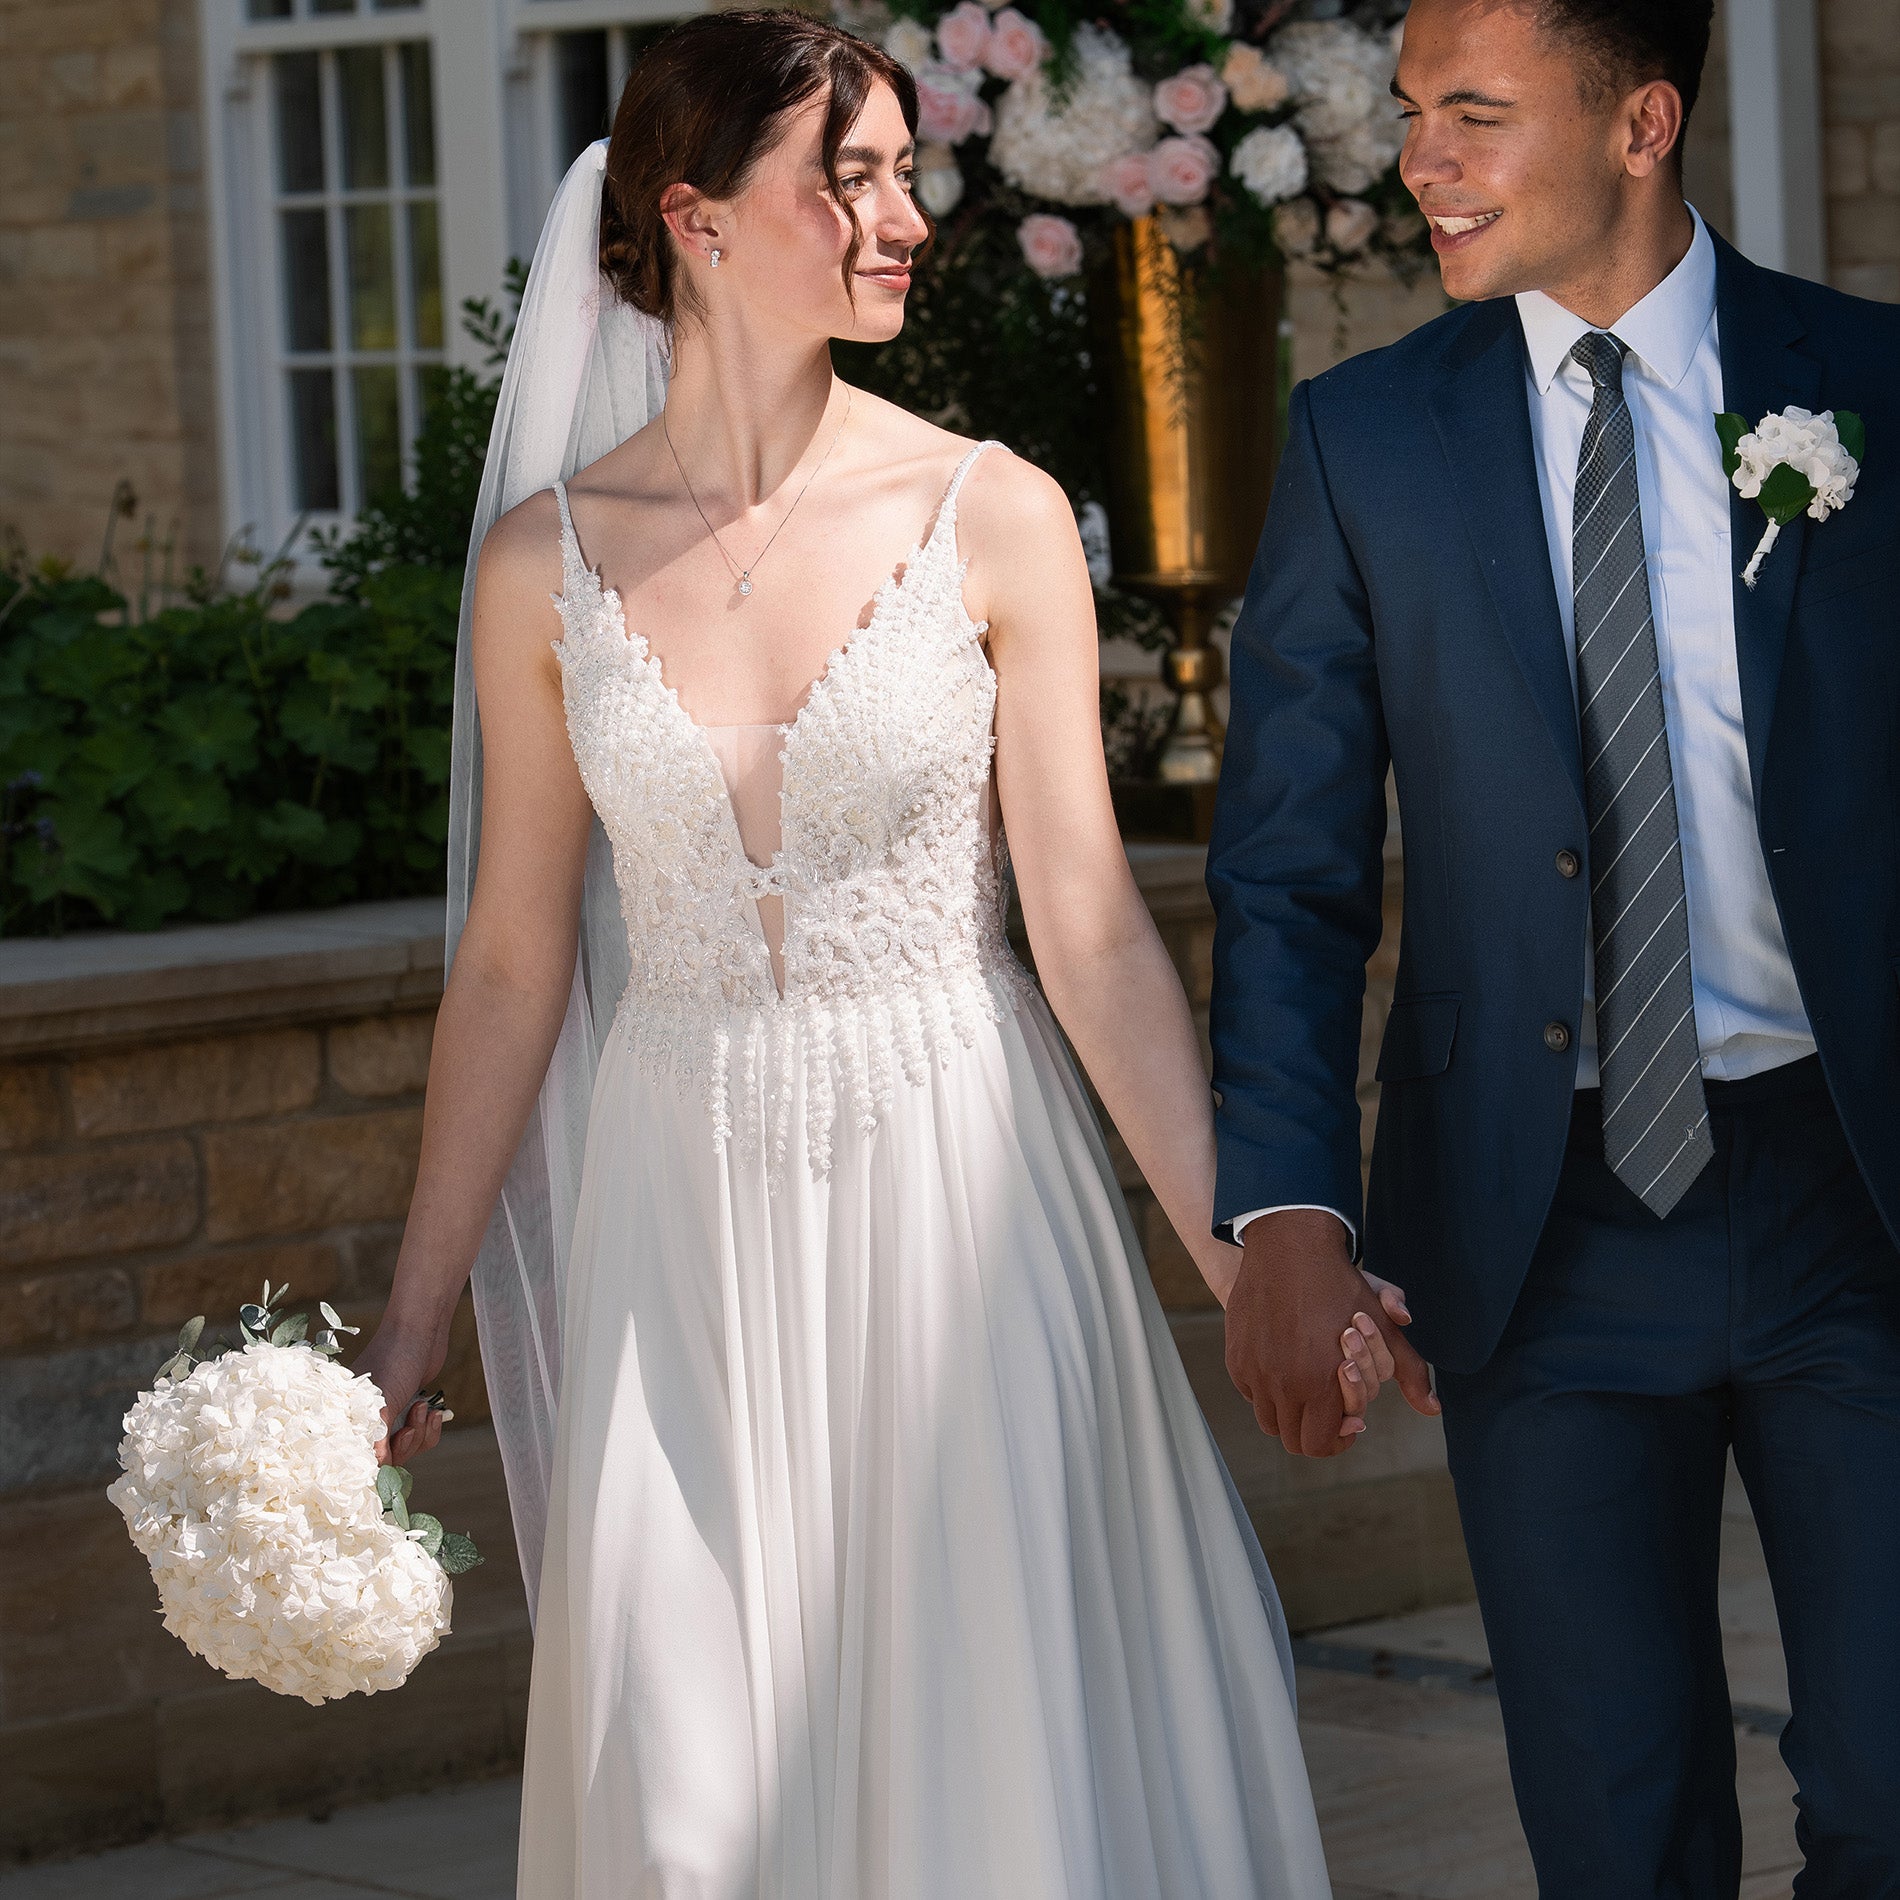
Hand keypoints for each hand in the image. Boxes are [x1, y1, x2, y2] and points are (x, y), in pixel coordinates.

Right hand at [349, 1320, 452, 1466]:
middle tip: (411, 1426)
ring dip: (420, 1434)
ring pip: (407, 1449)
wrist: (421, 1330)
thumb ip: (378, 1435)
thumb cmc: (395, 1359)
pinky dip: (430, 1429)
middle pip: (385, 1460)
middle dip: (404, 1446)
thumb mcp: (384, 1400)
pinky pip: (421, 1438)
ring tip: (423, 1408)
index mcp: (348, 1418)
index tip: (390, 1458)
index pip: (355, 1457)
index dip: (374, 1465)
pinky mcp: (408, 1412)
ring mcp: (388, 1417)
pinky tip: (435, 1411)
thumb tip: (375, 1467)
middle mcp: (365, 1421)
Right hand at [1225, 1210, 1436, 1457]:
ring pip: (1269, 1420)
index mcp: (1319, 1384)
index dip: (1338, 1441)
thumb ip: (1409, 1372)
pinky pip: (1250, 1392)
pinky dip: (1266, 1390)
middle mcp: (1282, 1385)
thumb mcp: (1383, 1327)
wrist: (1289, 1247)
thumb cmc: (1340, 1287)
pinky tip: (1285, 1365)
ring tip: (1307, 1388)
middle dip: (1315, 1431)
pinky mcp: (1236, 1358)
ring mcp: (1254, 1372)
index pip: (1321, 1444)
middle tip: (1329, 1409)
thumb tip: (1433, 1409)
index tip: (1347, 1425)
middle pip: (1293, 1440)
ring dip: (1290, 1413)